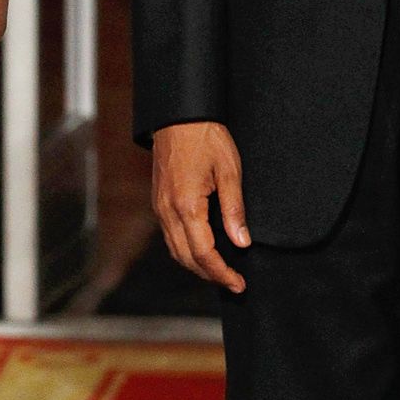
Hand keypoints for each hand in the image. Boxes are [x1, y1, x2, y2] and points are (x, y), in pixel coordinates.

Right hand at [151, 121, 251, 293]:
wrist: (178, 115)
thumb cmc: (205, 137)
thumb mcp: (229, 170)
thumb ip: (234, 209)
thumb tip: (242, 242)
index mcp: (187, 205)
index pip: (203, 253)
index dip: (222, 273)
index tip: (238, 283)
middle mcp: (168, 211)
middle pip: (186, 258)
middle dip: (210, 275)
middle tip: (233, 283)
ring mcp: (160, 207)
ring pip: (175, 250)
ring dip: (196, 265)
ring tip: (220, 271)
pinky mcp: (158, 202)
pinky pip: (170, 236)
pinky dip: (186, 250)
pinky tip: (202, 249)